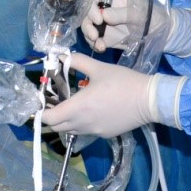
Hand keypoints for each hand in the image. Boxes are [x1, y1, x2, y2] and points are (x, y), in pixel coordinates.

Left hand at [41, 53, 158, 138]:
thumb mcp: (98, 68)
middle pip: (57, 127)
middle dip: (51, 116)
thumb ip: (77, 61)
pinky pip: (84, 131)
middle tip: (54, 102)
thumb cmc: (122, 82)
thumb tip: (61, 56)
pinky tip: (88, 111)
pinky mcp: (104, 135)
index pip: (49, 118)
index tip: (42, 101)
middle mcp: (83, 123)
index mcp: (78, 107)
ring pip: (70, 130)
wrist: (149, 100)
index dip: (41, 112)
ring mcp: (93, 131)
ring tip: (70, 105)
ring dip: (65, 121)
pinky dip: (80, 124)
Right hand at [80, 0, 190, 57]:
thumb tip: (104, 15)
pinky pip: (94, 40)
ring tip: (98, 44)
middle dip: (87, 23)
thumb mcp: (140, 14)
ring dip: (89, 35)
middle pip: (87, 13)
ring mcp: (104, 24)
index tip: (98, 17)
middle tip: (94, 34)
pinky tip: (101, 48)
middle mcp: (105, 10)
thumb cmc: (153, 17)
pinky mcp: (106, 37)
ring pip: (87, 27)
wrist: (161, 33)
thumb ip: (122, 14)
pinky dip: (94, 45)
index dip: (91, 6)